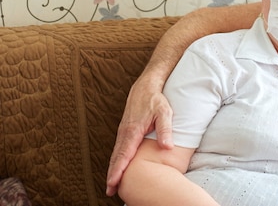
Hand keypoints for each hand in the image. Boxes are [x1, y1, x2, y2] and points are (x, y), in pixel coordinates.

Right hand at [106, 76, 173, 195]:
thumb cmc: (156, 100)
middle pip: (116, 157)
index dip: (119, 170)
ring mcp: (122, 132)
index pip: (125, 154)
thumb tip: (167, 147)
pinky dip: (116, 160)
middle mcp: (124, 133)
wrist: (145, 87)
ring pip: (116, 154)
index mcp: (133, 130)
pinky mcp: (124, 131)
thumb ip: (165, 129)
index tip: (114, 182)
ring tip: (112, 185)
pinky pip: (118, 148)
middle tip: (110, 191)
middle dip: (112, 174)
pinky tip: (117, 168)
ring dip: (113, 169)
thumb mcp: (165, 112)